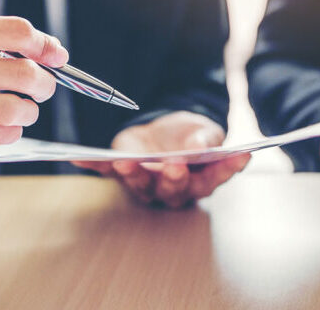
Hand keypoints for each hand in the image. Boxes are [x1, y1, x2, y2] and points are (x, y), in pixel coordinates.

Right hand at [0, 10, 67, 158]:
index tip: (55, 56)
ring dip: (28, 112)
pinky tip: (4, 127)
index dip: (45, 45)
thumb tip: (51, 50)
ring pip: (9, 110)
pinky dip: (8, 133)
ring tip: (23, 109)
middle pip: (21, 73)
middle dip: (45, 84)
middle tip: (43, 88)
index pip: (15, 31)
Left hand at [73, 111, 249, 207]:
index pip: (216, 177)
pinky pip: (106, 171)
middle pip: (176, 189)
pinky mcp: (124, 172)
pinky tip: (78, 158)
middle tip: (175, 165)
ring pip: (142, 185)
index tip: (240, 156)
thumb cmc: (189, 136)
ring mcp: (147, 182)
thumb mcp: (202, 130)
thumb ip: (205, 139)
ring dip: (135, 176)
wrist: (164, 131)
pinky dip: (92, 165)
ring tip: (129, 164)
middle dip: (175, 178)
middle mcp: (174, 187)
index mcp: (200, 178)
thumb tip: (201, 144)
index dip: (227, 169)